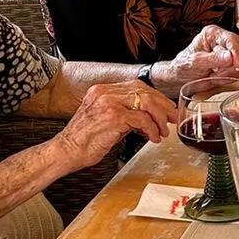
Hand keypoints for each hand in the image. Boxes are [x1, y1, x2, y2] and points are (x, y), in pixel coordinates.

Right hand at [56, 80, 175, 169]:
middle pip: (144, 92)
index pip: (137, 87)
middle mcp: (105, 93)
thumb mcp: (103, 119)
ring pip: (147, 103)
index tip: (165, 108)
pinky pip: (142, 120)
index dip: (155, 97)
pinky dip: (152, 130)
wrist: (66, 151)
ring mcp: (110, 103)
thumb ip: (123, 114)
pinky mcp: (114, 117)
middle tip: (172, 119)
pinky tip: (152, 138)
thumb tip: (146, 119)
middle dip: (163, 106)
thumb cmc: (83, 140)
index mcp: (102, 91)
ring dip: (159, 118)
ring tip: (163, 131)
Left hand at [151, 26, 238, 94]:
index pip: (233, 40)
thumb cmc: (182, 68)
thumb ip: (212, 59)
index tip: (238, 66)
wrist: (179, 80)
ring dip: (231, 73)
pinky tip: (218, 78)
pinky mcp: (232, 64)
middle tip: (218, 73)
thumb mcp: (194, 63)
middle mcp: (222, 41)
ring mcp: (229, 53)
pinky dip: (230, 78)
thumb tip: (230, 57)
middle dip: (233, 65)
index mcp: (213, 33)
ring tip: (214, 75)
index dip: (238, 53)